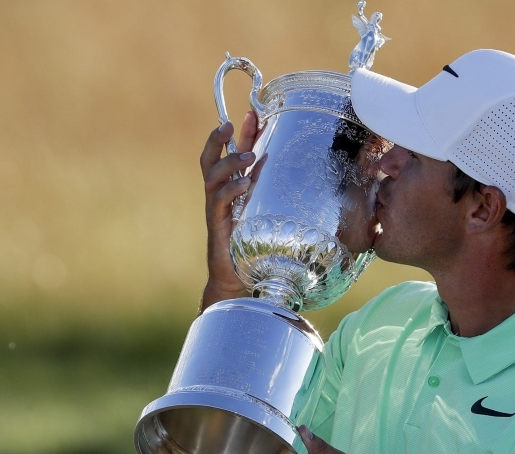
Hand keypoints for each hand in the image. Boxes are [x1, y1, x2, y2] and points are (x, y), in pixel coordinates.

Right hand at [199, 111, 261, 311]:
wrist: (239, 280)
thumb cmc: (255, 248)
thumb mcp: (268, 215)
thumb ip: (277, 197)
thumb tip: (303, 178)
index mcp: (233, 190)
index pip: (233, 155)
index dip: (242, 134)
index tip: (253, 112)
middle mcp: (221, 196)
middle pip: (210, 160)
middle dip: (218, 140)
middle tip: (231, 125)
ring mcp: (216, 210)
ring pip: (213, 177)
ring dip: (230, 163)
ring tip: (248, 156)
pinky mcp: (217, 226)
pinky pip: (219, 201)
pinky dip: (232, 189)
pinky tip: (245, 183)